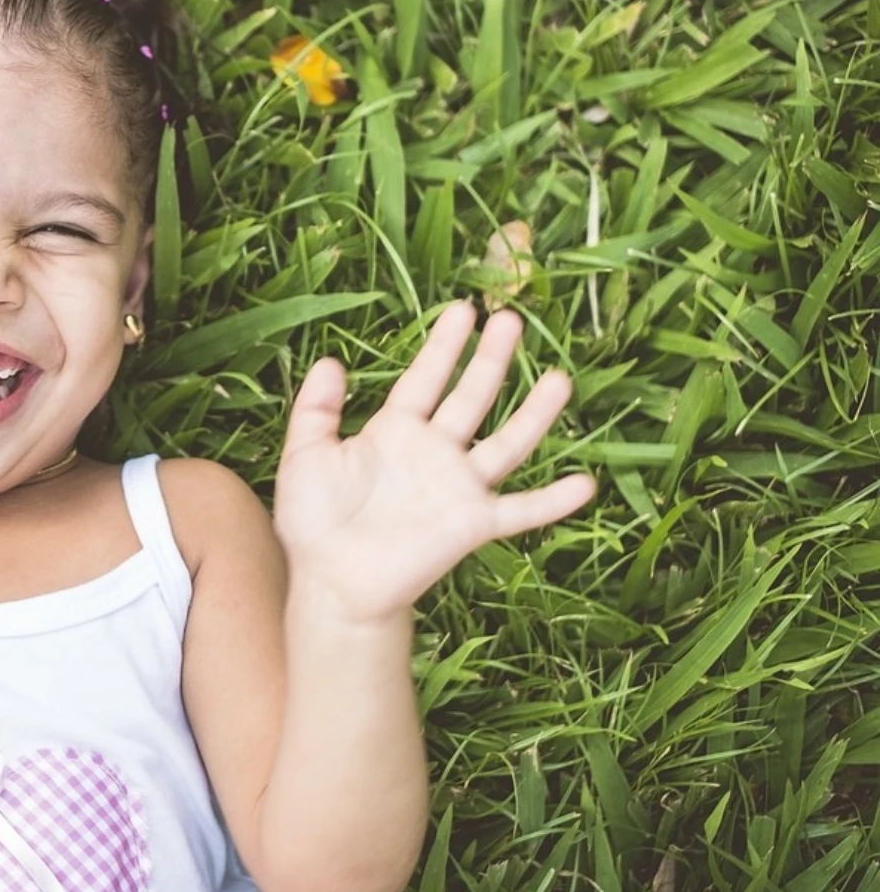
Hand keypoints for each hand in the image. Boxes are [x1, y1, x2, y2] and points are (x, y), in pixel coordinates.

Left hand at [272, 300, 596, 623]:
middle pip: (471, 397)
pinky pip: (520, 510)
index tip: (464, 310)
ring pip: (506, 442)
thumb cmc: (313, 522)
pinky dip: (553, 500)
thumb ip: (316, 409)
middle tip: (511, 319)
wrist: (331, 582)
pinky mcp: (472, 524)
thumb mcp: (305, 456)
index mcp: (395, 432)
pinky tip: (585, 484)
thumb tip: (330, 360)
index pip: (426, 378)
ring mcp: (457, 487)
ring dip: (534, 413)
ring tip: (560, 378)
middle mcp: (434, 453)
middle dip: (491, 360)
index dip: (444, 346)